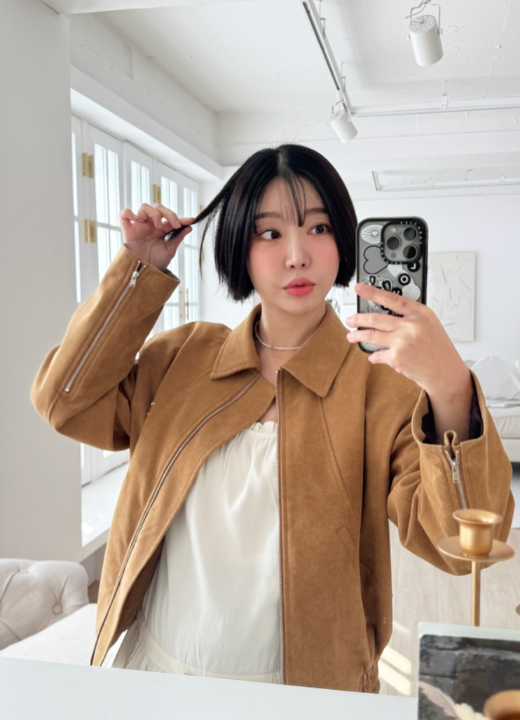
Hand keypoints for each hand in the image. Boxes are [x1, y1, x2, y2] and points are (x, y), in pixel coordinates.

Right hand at [120, 203, 194, 271]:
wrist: (144, 273)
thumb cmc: (156, 263)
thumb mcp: (170, 250)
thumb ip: (178, 238)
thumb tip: (189, 228)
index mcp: (161, 230)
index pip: (171, 219)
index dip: (181, 218)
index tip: (191, 220)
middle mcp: (150, 225)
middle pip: (158, 208)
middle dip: (169, 213)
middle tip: (174, 225)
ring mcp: (139, 226)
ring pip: (144, 207)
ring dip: (154, 214)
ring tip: (158, 226)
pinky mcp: (128, 230)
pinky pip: (124, 215)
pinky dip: (128, 212)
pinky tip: (136, 218)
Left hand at [345, 283, 470, 401]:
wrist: (445, 371)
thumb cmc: (437, 347)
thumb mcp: (429, 323)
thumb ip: (410, 315)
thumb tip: (384, 310)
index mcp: (420, 313)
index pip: (391, 298)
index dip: (372, 292)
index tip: (360, 288)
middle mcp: (410, 326)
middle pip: (375, 318)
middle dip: (358, 318)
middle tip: (350, 319)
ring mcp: (402, 342)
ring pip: (371, 335)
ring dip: (357, 336)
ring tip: (351, 336)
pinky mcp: (396, 358)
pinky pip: (376, 354)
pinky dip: (373, 356)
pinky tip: (373, 356)